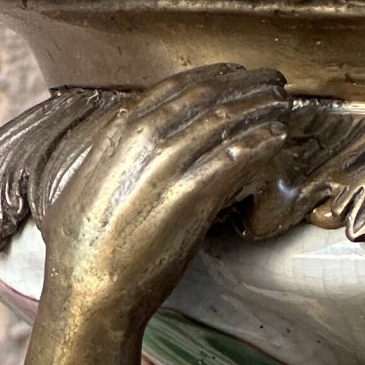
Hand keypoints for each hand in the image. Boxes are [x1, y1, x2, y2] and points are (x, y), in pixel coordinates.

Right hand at [40, 64, 288, 319]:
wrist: (86, 289)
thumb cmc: (82, 250)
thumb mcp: (87, 186)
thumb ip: (113, 160)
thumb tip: (131, 153)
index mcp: (117, 131)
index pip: (174, 88)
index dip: (212, 77)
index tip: (237, 74)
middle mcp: (141, 138)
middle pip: (204, 97)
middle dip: (244, 85)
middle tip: (273, 80)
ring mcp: (166, 166)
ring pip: (223, 122)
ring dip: (259, 108)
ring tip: (283, 103)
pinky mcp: (188, 198)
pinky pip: (232, 161)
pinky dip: (258, 144)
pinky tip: (277, 137)